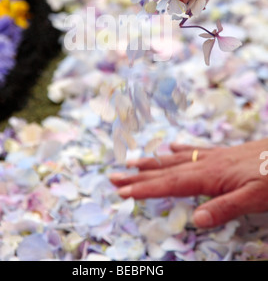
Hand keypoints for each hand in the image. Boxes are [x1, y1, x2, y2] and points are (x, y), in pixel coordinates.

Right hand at [110, 140, 267, 227]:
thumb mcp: (255, 198)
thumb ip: (225, 207)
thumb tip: (196, 219)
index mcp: (209, 176)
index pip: (170, 184)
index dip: (145, 189)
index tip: (122, 192)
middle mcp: (205, 164)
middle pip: (165, 171)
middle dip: (138, 176)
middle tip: (113, 177)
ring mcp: (212, 157)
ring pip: (174, 159)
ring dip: (152, 162)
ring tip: (131, 162)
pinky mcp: (221, 154)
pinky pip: (193, 150)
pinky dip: (178, 150)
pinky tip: (169, 146)